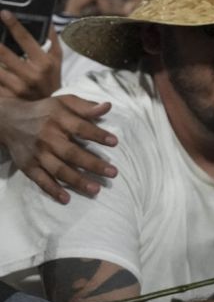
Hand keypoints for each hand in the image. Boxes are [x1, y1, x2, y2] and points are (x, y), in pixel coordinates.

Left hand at [0, 10, 62, 99]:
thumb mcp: (57, 61)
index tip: (4, 13)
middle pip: (4, 54)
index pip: (26, 40)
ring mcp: (19, 88)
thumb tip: (47, 21)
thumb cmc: (52, 80)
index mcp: (44, 63)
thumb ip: (52, 40)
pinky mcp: (8, 97)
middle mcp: (32, 76)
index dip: (14, 24)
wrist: (52, 108)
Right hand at [0, 94, 117, 202]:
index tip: (114, 142)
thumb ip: (85, 107)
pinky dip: (52, 190)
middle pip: (71, 153)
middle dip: (93, 164)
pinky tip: (66, 199)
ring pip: (58, 169)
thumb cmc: (45, 111)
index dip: (97, 135)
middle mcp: (47, 137)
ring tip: (96, 189)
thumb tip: (108, 107)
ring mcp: (37, 153)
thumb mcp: (64, 102)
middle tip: (113, 173)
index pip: (80, 127)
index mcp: (57, 119)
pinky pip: (40, 180)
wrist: (8, 119)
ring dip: (77, 181)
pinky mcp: (28, 165)